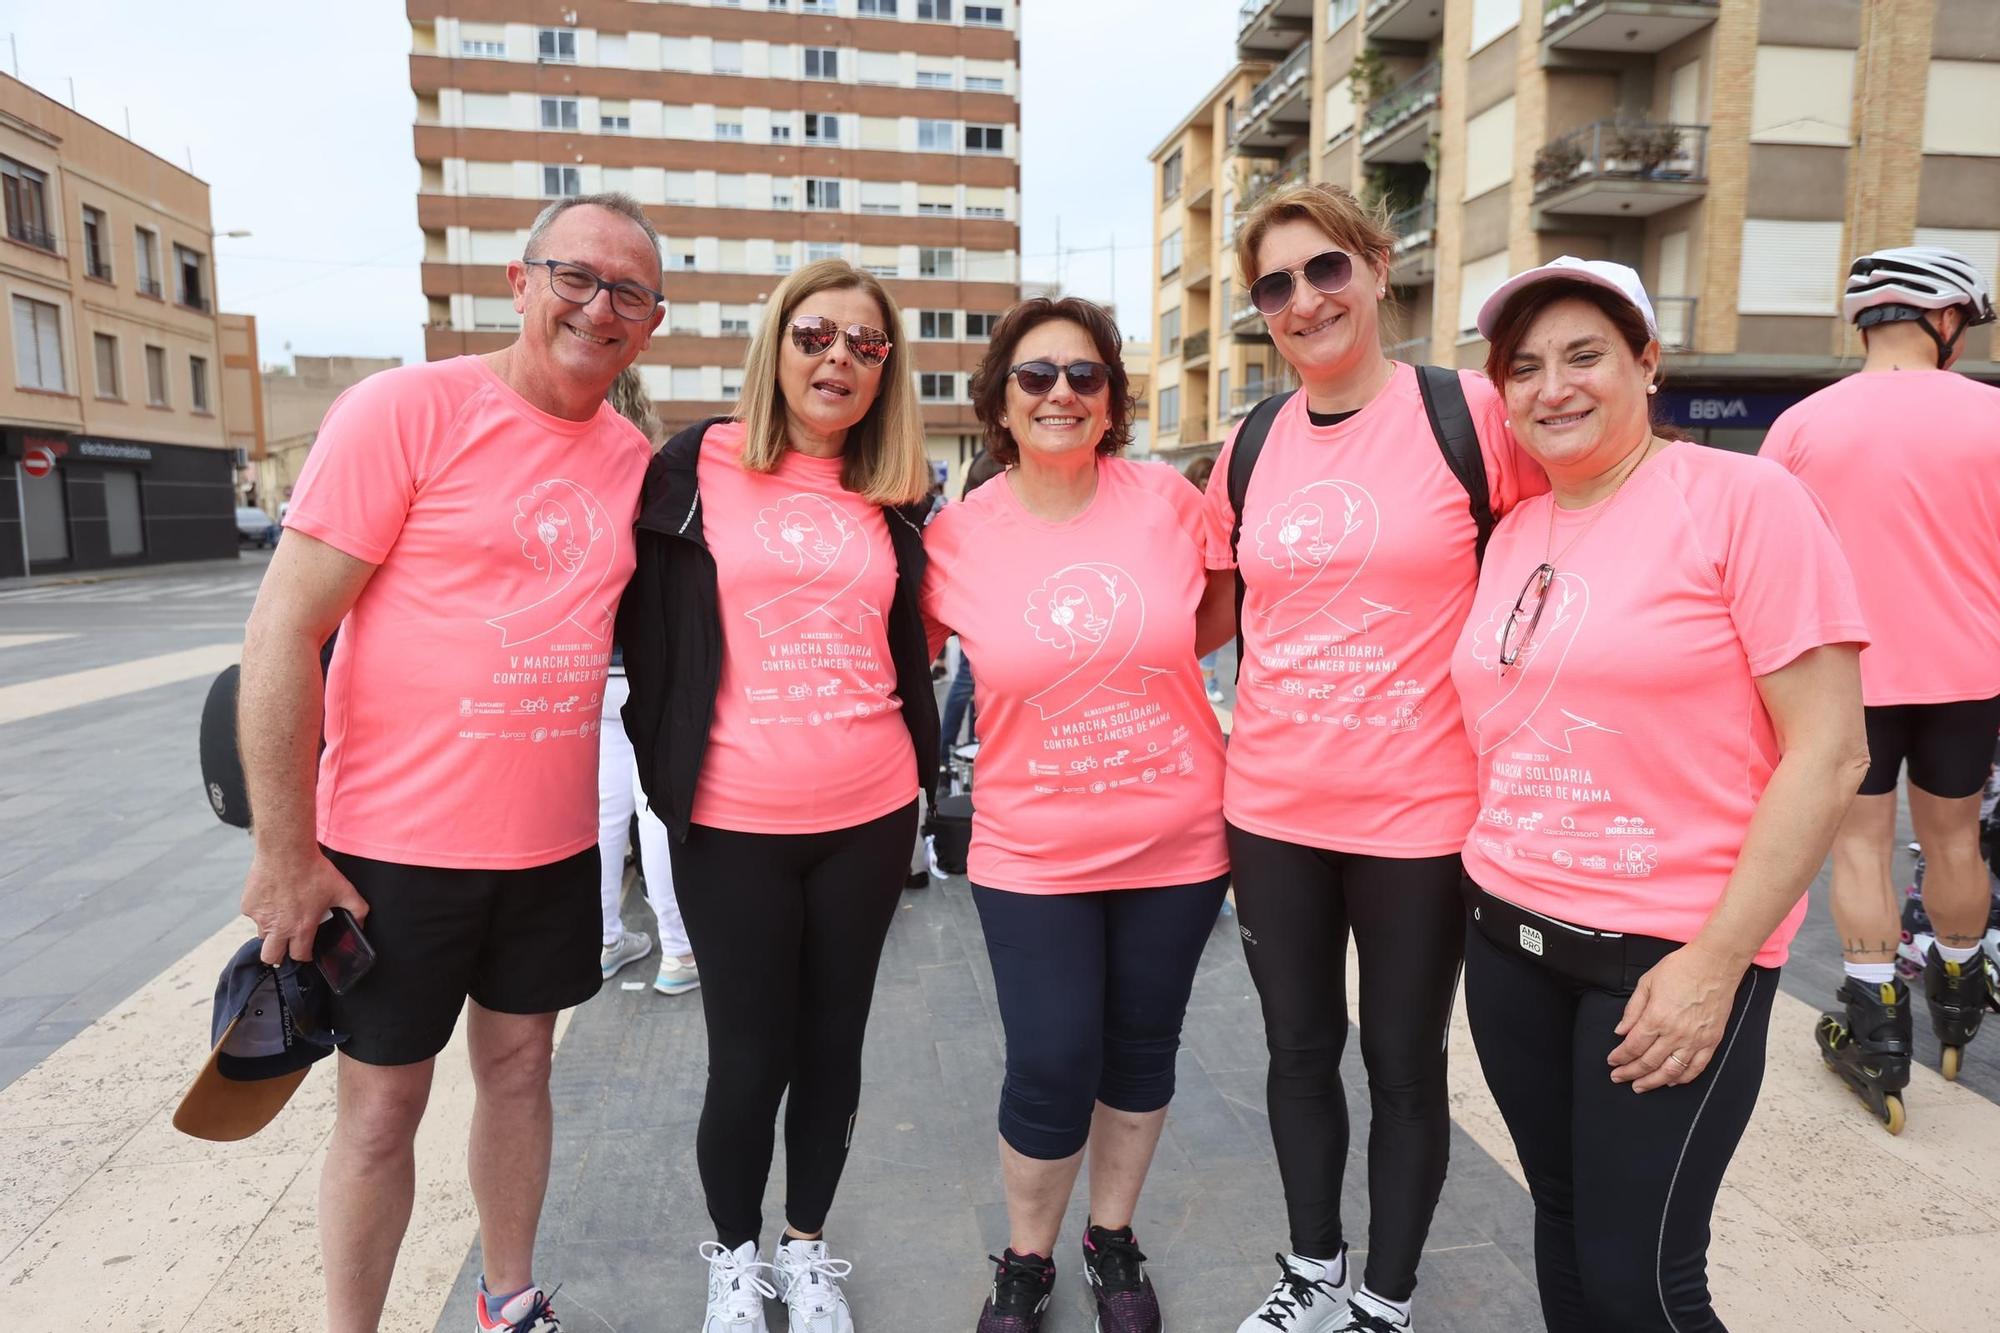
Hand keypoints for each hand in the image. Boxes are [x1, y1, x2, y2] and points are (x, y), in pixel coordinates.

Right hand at [240, 845, 367, 965]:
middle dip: (279, 956)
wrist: (286, 850)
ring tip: (282, 915)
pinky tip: (273, 898)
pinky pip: (253, 916)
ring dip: (271, 931)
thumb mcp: (343, 889)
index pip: (299, 956)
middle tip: (286, 944)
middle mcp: (278, 927)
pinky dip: (262, 911)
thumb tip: (361, 924)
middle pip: (271, 958)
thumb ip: (357, 909)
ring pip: (262, 935)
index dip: (305, 955)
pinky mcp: (247, 906)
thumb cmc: (314, 870)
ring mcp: (259, 917)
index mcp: (300, 928)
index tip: (306, 949)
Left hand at [1606, 945, 1742, 1091]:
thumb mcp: (1647, 982)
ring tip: (1640, 1086)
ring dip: (1653, 1082)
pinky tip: (1671, 1081)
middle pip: (1648, 1062)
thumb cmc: (1680, 968)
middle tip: (1619, 1078)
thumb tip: (1620, 1031)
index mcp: (1656, 1017)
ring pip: (1671, 1070)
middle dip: (1630, 1073)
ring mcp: (1695, 1039)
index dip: (1620, 1057)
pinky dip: (1682, 1078)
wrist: (1715, 964)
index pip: (1633, 1046)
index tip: (1612, 1062)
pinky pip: (1696, 1067)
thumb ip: (1632, 1010)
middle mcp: (1675, 1033)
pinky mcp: (1712, 1041)